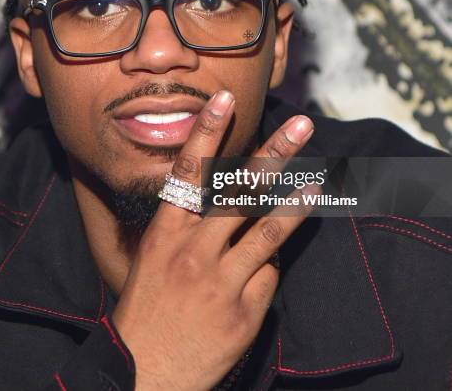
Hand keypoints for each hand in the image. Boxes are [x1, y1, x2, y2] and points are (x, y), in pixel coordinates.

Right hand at [112, 90, 317, 389]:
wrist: (145, 373)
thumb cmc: (146, 308)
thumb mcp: (152, 258)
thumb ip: (185, 228)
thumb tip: (222, 205)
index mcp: (166, 234)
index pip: (189, 173)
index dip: (207, 133)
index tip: (224, 100)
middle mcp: (194, 250)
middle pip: (240, 192)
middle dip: (273, 154)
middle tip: (300, 126)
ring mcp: (222, 281)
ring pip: (268, 230)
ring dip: (296, 202)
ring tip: (318, 180)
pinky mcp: (245, 311)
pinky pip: (268, 275)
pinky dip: (266, 268)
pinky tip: (255, 276)